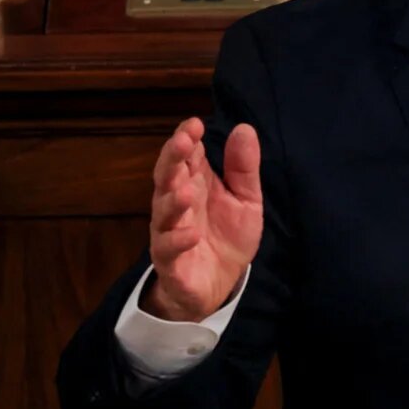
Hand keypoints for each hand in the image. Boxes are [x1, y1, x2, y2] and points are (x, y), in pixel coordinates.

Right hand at [142, 118, 263, 322]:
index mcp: (194, 183)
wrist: (220, 284)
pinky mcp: (171, 262)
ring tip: (187, 191)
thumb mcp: (245, 200)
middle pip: (167, 177)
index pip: (185, 155)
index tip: (195, 123)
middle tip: (183, 142)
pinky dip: (178, 241)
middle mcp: (177, 204)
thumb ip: (243, 168)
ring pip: (163, 212)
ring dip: (173, 201)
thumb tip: (244, 128)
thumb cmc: (226, 236)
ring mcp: (170, 232)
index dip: (186, 138)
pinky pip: (168, 249)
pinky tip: (192, 234)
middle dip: (172, 159)